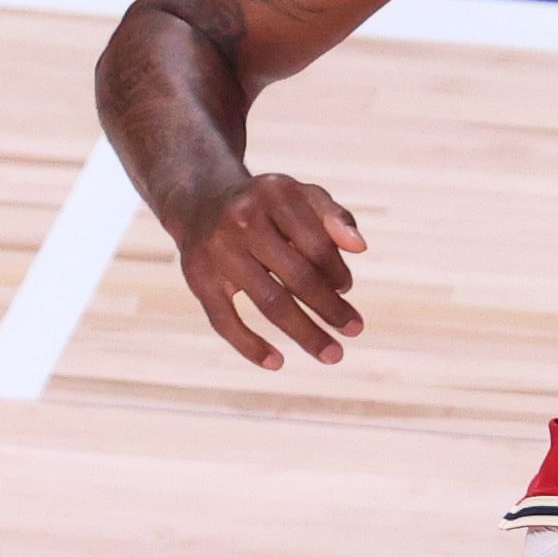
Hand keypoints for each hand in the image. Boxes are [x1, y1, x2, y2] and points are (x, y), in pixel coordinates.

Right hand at [166, 171, 367, 368]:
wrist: (199, 202)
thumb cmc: (265, 205)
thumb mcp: (300, 196)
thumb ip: (334, 216)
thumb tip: (360, 247)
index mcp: (275, 193)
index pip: (318, 244)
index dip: (338, 272)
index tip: (347, 289)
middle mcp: (243, 218)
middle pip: (298, 276)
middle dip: (331, 309)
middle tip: (354, 330)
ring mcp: (218, 250)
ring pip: (270, 302)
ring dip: (305, 333)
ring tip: (332, 354)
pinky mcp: (197, 278)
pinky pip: (225, 321)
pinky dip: (250, 346)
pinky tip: (276, 363)